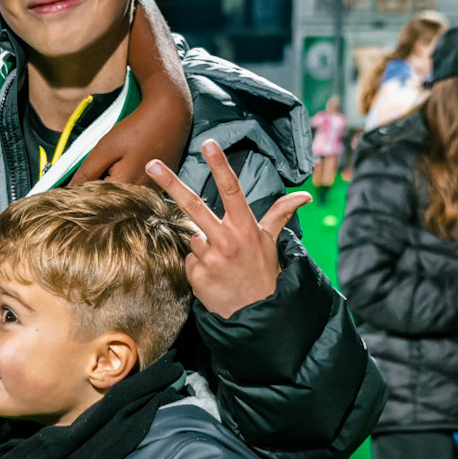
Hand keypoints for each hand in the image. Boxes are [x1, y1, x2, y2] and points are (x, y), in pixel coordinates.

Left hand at [147, 140, 311, 316]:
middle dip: (171, 183)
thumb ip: (280, 214)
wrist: (258, 313)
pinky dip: (197, 265)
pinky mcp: (197, 276)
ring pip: (193, 237)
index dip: (220, 165)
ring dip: (201, 245)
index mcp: (245, 227)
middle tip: (152, 164)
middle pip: (194, 205)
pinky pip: (188, 260)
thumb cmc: (263, 273)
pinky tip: (212, 275)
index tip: (209, 144)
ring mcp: (210, 259)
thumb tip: (305, 196)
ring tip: (220, 263)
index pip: (232, 189)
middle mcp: (227, 240)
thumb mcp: (272, 242)